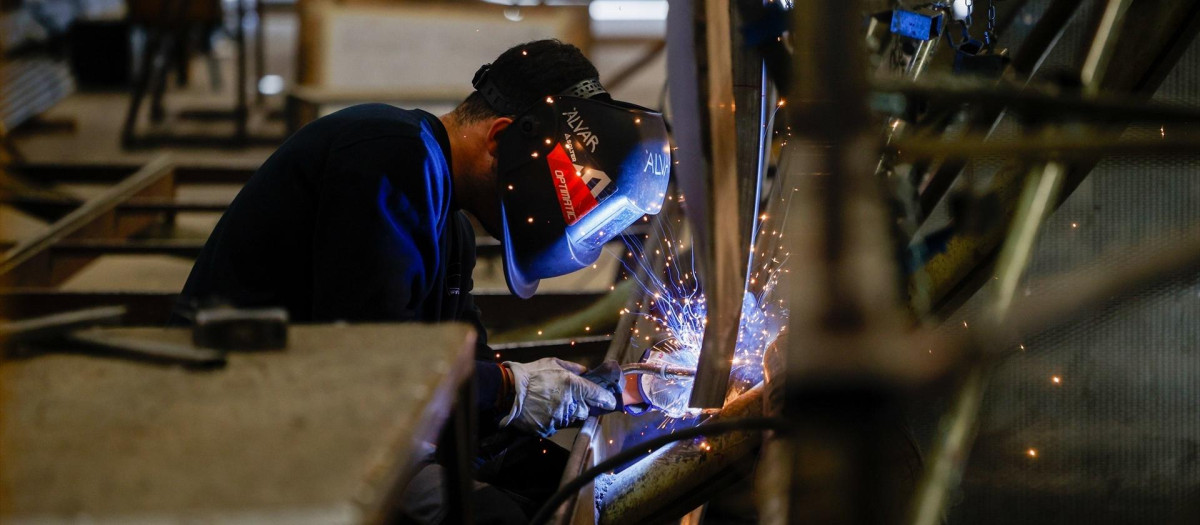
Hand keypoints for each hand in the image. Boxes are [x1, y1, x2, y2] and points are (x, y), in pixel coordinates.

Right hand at [500, 358, 616, 436]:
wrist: (507, 392)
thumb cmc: (530, 375)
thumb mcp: (552, 363)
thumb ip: (573, 367)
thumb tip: (586, 371)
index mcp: (573, 385)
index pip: (598, 395)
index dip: (607, 399)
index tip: (611, 401)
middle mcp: (570, 403)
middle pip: (586, 410)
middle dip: (584, 406)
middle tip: (574, 399)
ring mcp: (560, 418)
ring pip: (573, 419)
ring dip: (569, 413)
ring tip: (554, 403)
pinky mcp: (549, 428)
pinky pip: (559, 425)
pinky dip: (555, 420)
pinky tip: (545, 411)